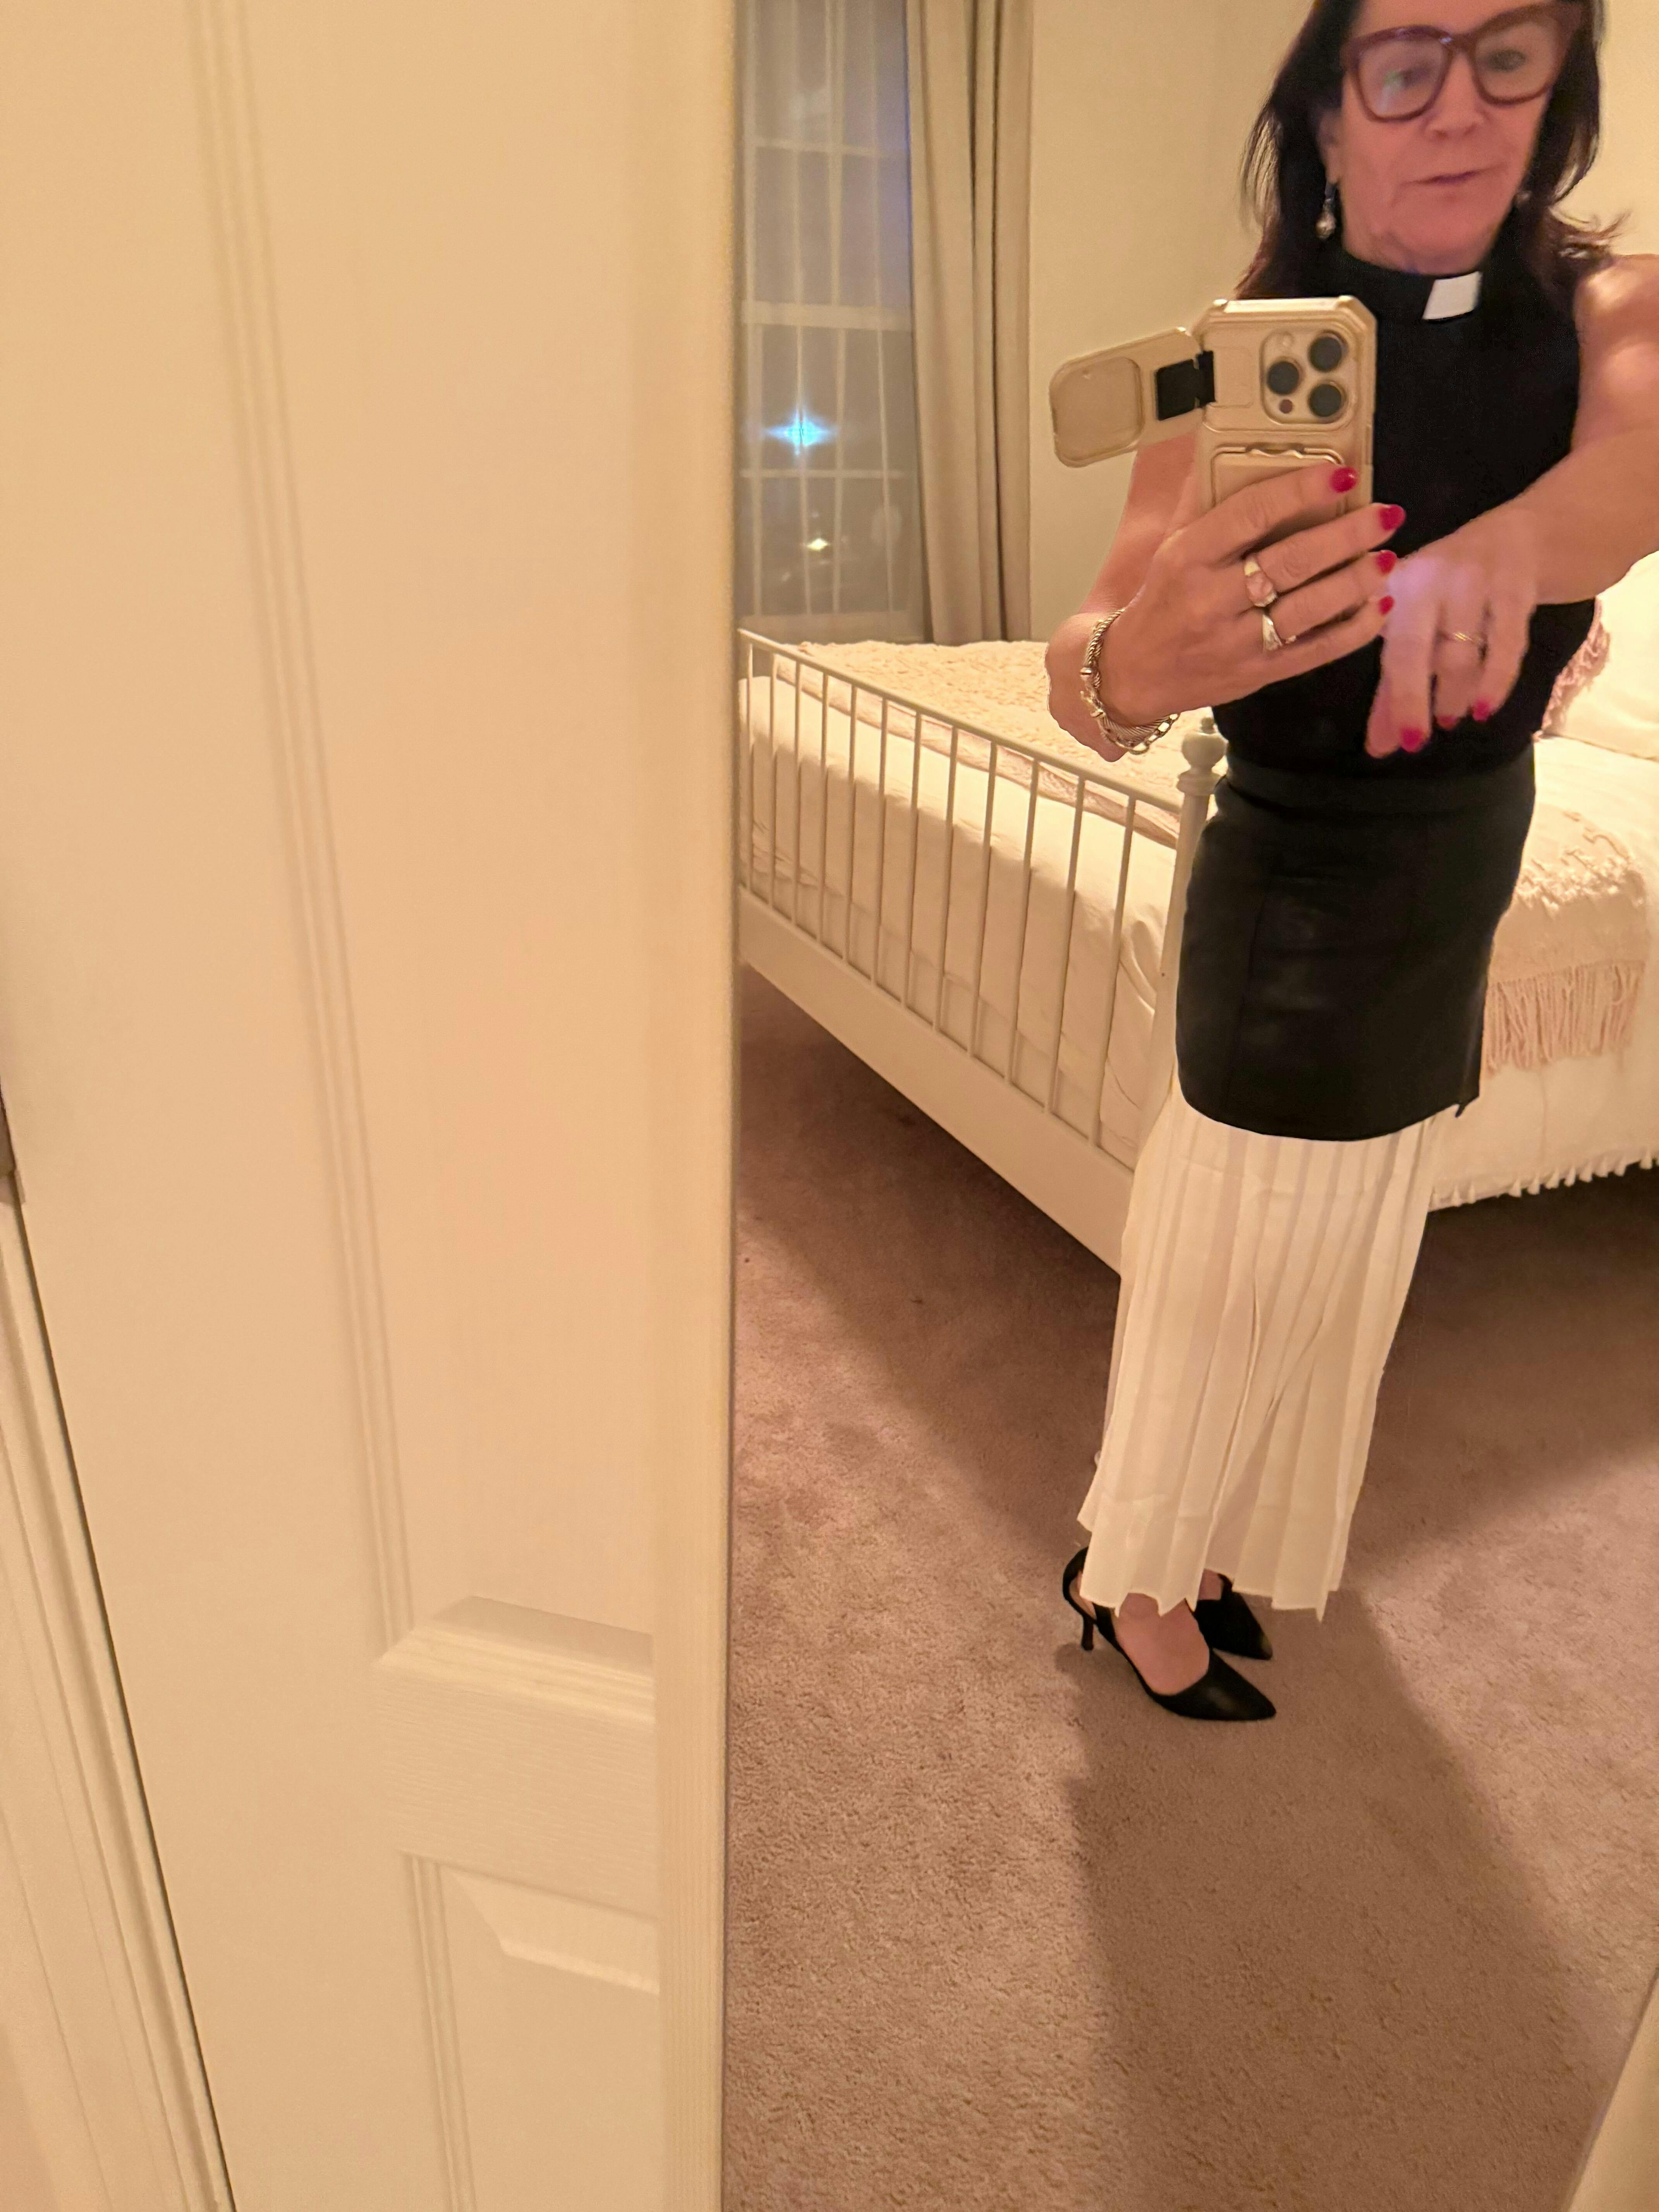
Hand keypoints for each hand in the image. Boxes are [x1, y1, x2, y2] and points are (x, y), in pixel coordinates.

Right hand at [1045, 459, 1401, 758]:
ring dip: (1356, 581)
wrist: (1133, 674)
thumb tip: (1231, 445)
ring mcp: (1236, 642)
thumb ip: (1207, 501)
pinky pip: (1316, 652)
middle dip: (1345, 536)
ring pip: (1308, 608)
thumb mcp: (1172, 546)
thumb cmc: (1162, 601)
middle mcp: (1210, 601)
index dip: (1299, 491)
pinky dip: (1353, 630)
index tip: (1339, 474)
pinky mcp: (1258, 674)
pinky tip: (1379, 605)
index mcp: (1187, 559)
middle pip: (1290, 562)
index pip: (1248, 515)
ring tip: (1388, 557)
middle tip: (1385, 514)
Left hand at [1364, 507, 1543, 755]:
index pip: (1380, 649)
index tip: (1387, 745)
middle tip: (1415, 743)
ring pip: (1457, 649)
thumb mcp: (1423, 625)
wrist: (1534, 532)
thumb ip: (1397, 686)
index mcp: (1395, 584)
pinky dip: (1495, 680)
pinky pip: (1504, 642)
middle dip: (1410, 700)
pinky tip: (1486, 708)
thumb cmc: (1462, 589)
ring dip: (1453, 693)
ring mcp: (1473, 575)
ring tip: (1451, 719)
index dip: (1386, 698)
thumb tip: (1381, 748)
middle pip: (1409, 648)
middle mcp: (1428, 575)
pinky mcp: (1516, 581)